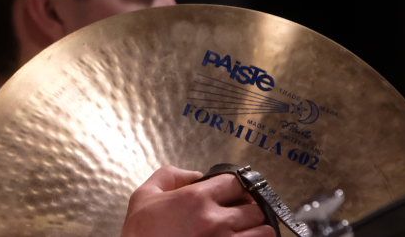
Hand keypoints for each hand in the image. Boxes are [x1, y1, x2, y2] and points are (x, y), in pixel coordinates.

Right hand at [120, 165, 276, 236]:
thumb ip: (170, 175)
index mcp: (196, 198)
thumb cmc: (141, 232)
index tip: (231, 189)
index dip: (234, 184)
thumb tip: (194, 174)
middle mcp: (216, 220)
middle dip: (248, 206)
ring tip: (246, 227)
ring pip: (263, 230)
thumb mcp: (145, 194)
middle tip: (239, 209)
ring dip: (257, 226)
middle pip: (254, 207)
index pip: (235, 182)